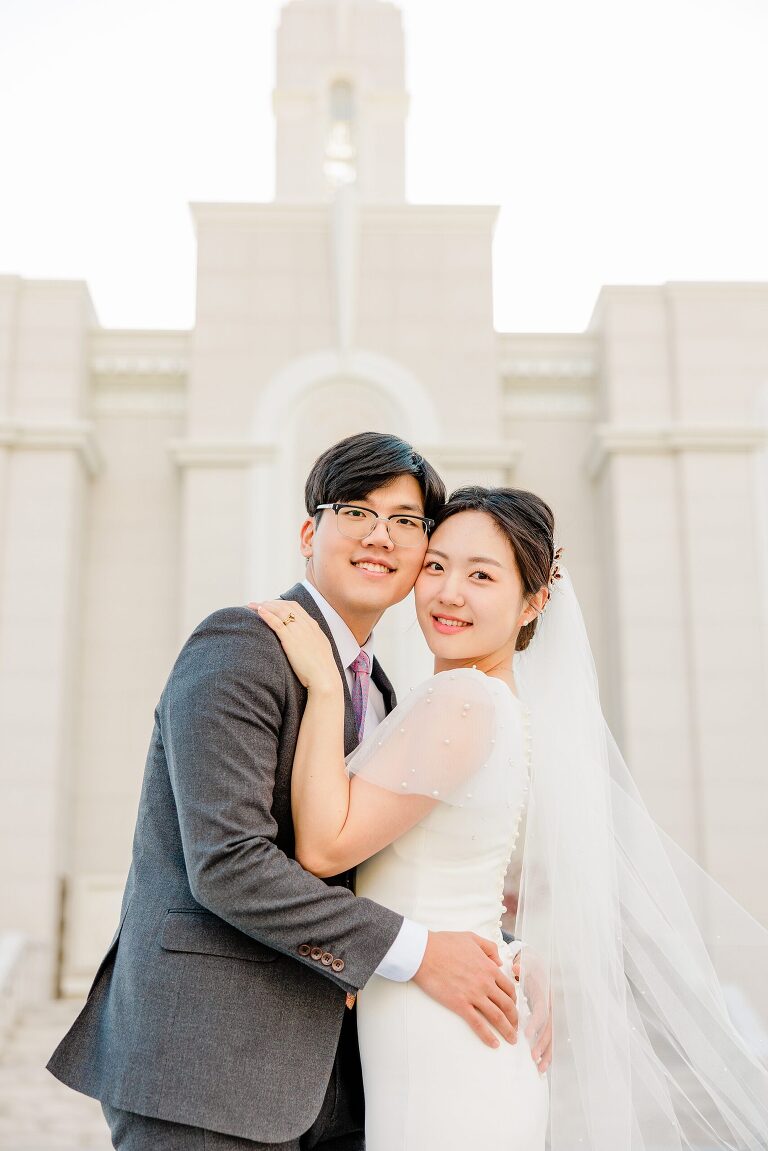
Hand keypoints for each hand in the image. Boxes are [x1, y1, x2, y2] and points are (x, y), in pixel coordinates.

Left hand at [250, 600, 339, 693]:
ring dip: (264, 606)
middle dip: (270, 602)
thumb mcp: (319, 648)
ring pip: (279, 611)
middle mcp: (306, 625)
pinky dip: (267, 615)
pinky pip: (277, 623)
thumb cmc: (321, 668)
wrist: (324, 677)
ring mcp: (298, 631)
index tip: (271, 605)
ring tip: (252, 606)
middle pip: (285, 606)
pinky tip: (259, 611)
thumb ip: (311, 640)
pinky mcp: (290, 639)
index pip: (295, 607)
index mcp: (313, 626)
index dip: (281, 604)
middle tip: (258, 604)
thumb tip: (305, 641)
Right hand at [413, 931, 518, 1048]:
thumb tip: (499, 961)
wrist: (424, 953)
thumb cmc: (444, 943)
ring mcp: (473, 995)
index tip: (514, 1008)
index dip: (514, 1001)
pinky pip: (478, 1024)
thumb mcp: (471, 938)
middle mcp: (485, 983)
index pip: (509, 988)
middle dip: (514, 1019)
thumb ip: (489, 948)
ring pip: (497, 1016)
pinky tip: (494, 1044)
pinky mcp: (460, 1004)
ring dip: (507, 1030)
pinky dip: (488, 1036)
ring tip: (511, 1039)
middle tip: (516, 1027)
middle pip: (507, 1005)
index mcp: (488, 967)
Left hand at [512, 948, 551, 1072]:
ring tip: (539, 1067)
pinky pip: (552, 1040)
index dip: (535, 1022)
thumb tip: (516, 968)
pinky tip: (542, 1067)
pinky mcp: (551, 1022)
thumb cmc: (532, 967)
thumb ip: (522, 967)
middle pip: (549, 1027)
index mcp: (545, 994)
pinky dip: (548, 1053)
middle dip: (542, 1042)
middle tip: (533, 1055)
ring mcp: (553, 1015)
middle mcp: (552, 1006)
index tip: (527, 1033)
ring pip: (553, 1036)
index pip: (541, 1010)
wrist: (542, 966)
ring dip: (547, 1052)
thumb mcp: (528, 963)